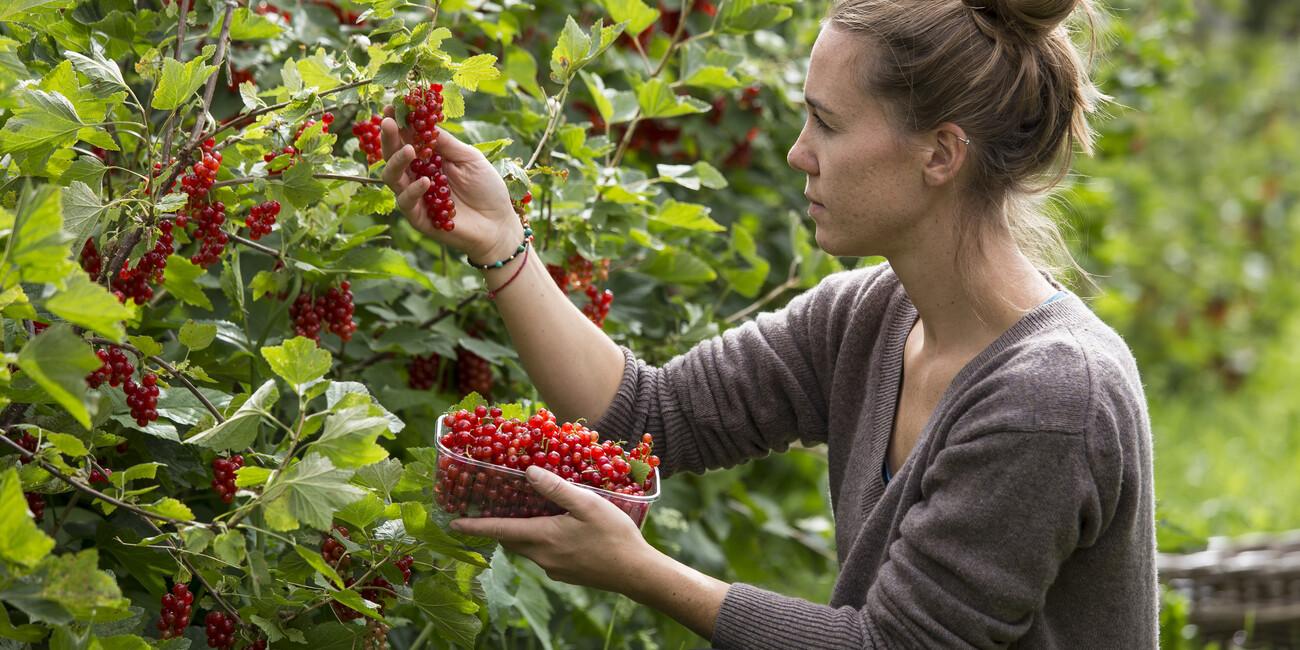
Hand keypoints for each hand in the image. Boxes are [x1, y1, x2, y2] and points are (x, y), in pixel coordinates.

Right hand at [379, 106, 522, 263]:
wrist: (499, 223)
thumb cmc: (487, 189)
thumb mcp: (469, 158)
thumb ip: (447, 143)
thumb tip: (425, 120)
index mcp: (429, 158)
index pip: (407, 137)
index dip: (399, 123)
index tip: (390, 106)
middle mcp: (417, 175)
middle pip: (394, 155)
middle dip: (389, 137)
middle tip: (388, 122)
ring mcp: (416, 197)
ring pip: (392, 177)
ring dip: (397, 161)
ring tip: (408, 150)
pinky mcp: (419, 218)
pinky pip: (407, 202)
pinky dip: (413, 190)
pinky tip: (424, 181)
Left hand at [450, 465, 653, 592]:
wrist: (637, 573)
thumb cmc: (614, 535)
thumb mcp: (588, 504)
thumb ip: (557, 488)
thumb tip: (530, 472)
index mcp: (544, 537)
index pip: (500, 530)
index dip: (475, 526)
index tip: (453, 524)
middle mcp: (543, 557)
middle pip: (512, 540)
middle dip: (498, 527)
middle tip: (488, 511)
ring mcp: (554, 568)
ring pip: (529, 547)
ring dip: (521, 532)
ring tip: (524, 513)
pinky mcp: (566, 574)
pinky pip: (544, 555)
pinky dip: (540, 540)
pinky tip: (557, 529)